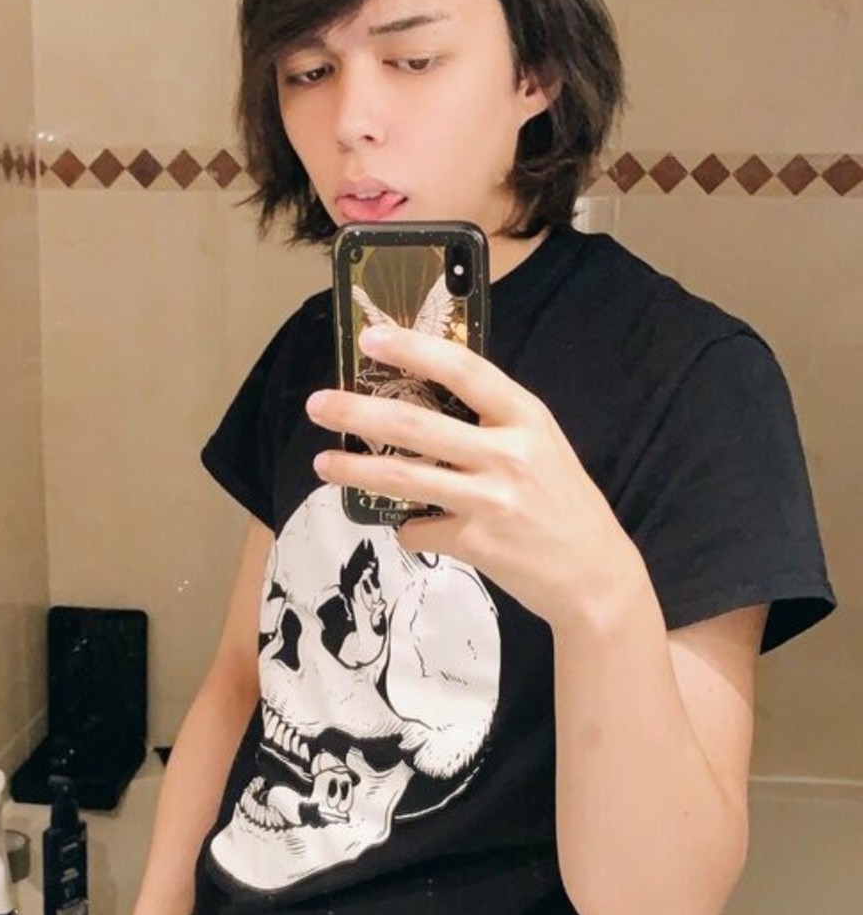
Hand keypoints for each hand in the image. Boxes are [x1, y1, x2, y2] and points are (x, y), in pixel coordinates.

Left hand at [307, 322, 638, 631]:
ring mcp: (489, 499)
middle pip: (413, 422)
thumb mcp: (542, 446)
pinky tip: (413, 528)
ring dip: (353, 469)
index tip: (371, 338)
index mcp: (526, 417)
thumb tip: (427, 399)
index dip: (413, 350)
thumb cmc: (564, 505)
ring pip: (401, 476)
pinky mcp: (475, 542)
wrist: (594, 576)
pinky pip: (418, 529)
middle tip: (318, 404)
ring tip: (323, 464)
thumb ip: (496, 423)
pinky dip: (407, 529)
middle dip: (356, 411)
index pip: (463, 369)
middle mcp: (508, 453)